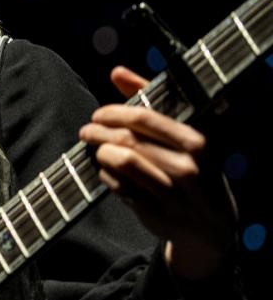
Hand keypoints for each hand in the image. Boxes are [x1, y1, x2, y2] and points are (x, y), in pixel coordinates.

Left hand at [78, 65, 237, 281]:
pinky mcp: (154, 212)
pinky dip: (106, 175)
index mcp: (195, 142)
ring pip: (119, 161)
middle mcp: (186, 167)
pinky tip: (108, 172)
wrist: (212, 227)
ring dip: (100, 153)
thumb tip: (117, 72)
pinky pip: (116, 186)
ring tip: (97, 149)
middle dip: (98, 132)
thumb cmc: (194, 170)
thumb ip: (150, 100)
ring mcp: (169, 192)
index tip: (98, 115)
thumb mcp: (184, 135)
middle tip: (87, 131)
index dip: (113, 113)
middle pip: (125, 139)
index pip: (143, 117)